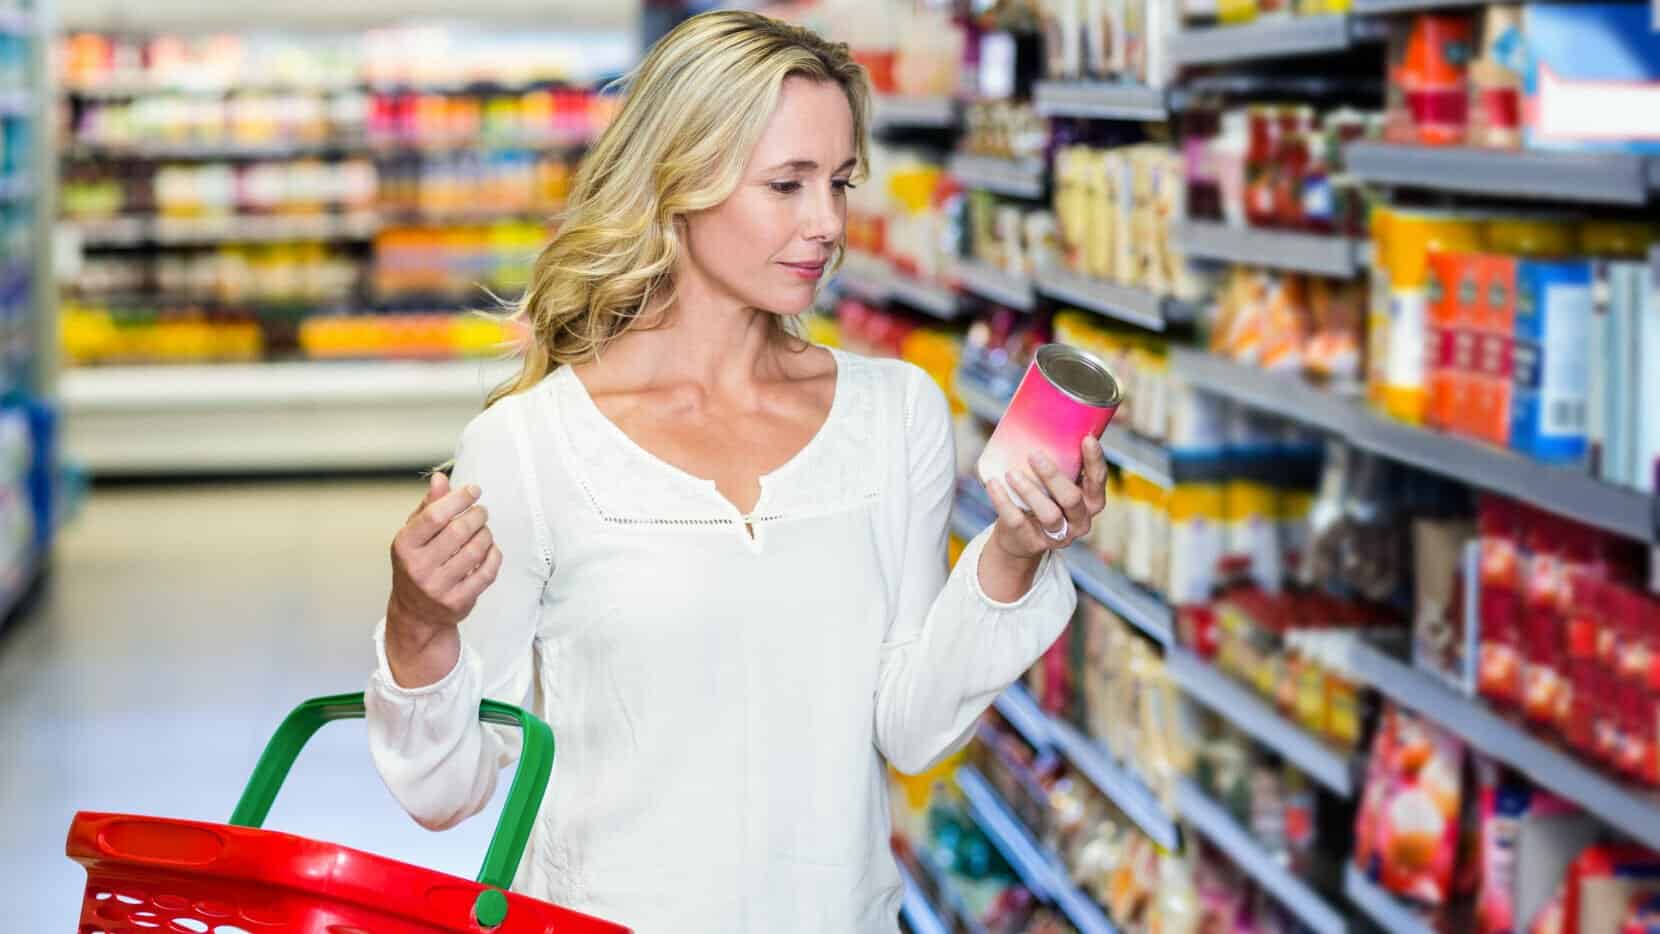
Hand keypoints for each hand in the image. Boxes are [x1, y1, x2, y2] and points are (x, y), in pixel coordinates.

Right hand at [387, 472, 500, 642]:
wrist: (416, 612)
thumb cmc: (417, 565)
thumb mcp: (415, 535)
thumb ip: (429, 506)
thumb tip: (440, 479)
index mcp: (404, 546)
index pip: (434, 515)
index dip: (458, 498)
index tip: (474, 490)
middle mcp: (418, 567)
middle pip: (458, 531)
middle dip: (477, 516)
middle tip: (481, 512)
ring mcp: (438, 587)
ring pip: (476, 550)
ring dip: (486, 534)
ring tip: (484, 530)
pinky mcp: (458, 601)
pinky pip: (487, 571)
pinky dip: (494, 555)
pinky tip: (490, 549)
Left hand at [985, 432, 1108, 560]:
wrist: (1019, 537)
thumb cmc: (1042, 498)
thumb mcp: (1055, 482)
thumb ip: (1059, 457)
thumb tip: (1043, 407)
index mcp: (1091, 501)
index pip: (1098, 481)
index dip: (1095, 461)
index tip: (1086, 439)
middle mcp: (1080, 520)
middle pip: (1071, 499)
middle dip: (1053, 476)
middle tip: (1034, 455)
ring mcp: (1057, 535)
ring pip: (1048, 514)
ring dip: (1030, 491)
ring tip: (1011, 473)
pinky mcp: (1032, 542)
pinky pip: (1017, 522)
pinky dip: (1003, 501)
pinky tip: (993, 484)